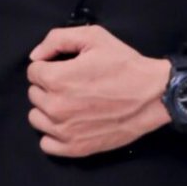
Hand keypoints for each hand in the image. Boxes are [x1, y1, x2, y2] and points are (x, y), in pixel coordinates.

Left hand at [28, 26, 171, 156]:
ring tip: (70, 104)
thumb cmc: (124, 65)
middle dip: (49, 87)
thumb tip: (35, 57)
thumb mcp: (93, 37)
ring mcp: (64, 130)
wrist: (153, 95)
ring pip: (37, 118)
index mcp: (56, 79)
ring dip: (48, 110)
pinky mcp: (75, 148)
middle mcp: (55, 107)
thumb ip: (56, 40)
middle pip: (34, 94)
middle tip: (73, 85)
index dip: (50, 66)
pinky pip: (47, 144)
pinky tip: (69, 124)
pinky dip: (54, 134)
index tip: (66, 69)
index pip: (33, 72)